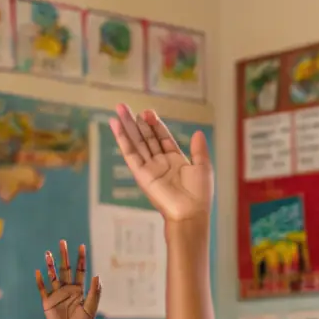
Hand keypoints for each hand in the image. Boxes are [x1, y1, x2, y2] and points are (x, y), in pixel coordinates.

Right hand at [36, 241, 100, 318]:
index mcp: (79, 290)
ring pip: (53, 276)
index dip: (81, 259)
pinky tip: (39, 272)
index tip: (81, 246)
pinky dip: (40, 281)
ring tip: (48, 253)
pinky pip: (43, 289)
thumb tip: (97, 276)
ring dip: (50, 265)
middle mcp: (67, 289)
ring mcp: (57, 295)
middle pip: (65, 269)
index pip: (80, 271)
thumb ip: (94, 293)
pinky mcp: (47, 302)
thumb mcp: (91, 309)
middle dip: (64, 256)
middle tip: (62, 242)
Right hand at [109, 106, 211, 222]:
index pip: (162, 138)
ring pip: (136, 142)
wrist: (190, 212)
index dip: (155, 124)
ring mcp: (149, 167)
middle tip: (126, 106)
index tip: (148, 111)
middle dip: (138, 122)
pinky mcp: (141, 174)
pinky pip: (130, 153)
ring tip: (118, 109)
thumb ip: (199, 150)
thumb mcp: (203, 167)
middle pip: (146, 138)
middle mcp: (161, 162)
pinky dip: (122, 139)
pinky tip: (115, 126)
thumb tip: (198, 132)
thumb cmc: (200, 194)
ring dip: (127, 126)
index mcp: (176, 160)